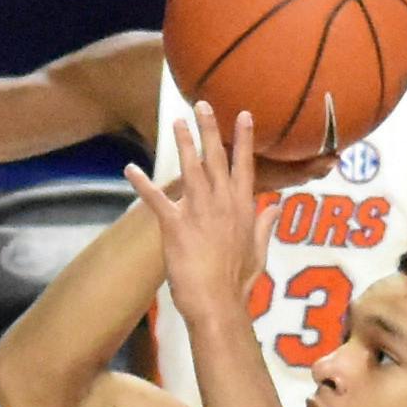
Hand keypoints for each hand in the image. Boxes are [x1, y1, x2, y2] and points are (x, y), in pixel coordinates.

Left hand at [125, 103, 280, 324]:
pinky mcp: (175, 225)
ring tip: (175, 122)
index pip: (245, 166)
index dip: (243, 140)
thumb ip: (265, 225)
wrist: (218, 302)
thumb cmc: (239, 282)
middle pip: (216, 159)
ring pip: (190, 169)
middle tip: (202, 104)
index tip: (243, 115)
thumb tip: (276, 207)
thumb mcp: (259, 251)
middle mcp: (223, 203)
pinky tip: (129, 169)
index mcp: (244, 208)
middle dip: (209, 130)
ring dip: (182, 144)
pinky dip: (141, 184)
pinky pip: (156, 199)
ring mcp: (199, 212)